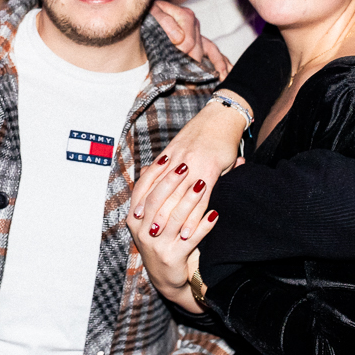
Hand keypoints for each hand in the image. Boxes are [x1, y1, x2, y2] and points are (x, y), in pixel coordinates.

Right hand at [128, 174, 216, 313]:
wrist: (166, 277)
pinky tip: (215, 214)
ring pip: (174, 218)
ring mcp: (157, 245)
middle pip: (156, 201)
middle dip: (171, 181)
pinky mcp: (173, 257)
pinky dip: (203, 225)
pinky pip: (191, 238)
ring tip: (202, 184)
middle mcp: (142, 231)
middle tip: (186, 165)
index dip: (154, 173)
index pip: (142, 190)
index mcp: (135, 218)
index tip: (167, 157)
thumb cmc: (161, 240)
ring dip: (189, 200)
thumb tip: (161, 162)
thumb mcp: (151, 219)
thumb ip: (156, 193)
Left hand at [130, 93, 247, 224]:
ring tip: (163, 237)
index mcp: (169, 157)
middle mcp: (178, 163)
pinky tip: (187, 232)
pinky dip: (193, 219)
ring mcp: (194, 168)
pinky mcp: (210, 172)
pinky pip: (200, 201)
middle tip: (146, 232)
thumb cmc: (200, 133)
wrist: (220, 118)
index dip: (142, 199)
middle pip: (162, 194)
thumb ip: (165, 161)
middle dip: (153, 215)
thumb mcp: (179, 146)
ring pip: (178, 200)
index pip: (151, 182)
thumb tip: (147, 170)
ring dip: (170, 221)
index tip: (134, 214)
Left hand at [150, 1, 231, 78]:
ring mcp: (199, 34)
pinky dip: (222, 63)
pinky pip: (214, 52)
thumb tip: (179, 38)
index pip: (188, 41)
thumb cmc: (148, 15)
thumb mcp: (153, 13)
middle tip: (188, 84)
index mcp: (185, 16)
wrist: (146, 17)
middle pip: (198, 50)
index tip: (172, 63)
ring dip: (217, 66)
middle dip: (193, 66)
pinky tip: (226, 74)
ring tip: (222, 79)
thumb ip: (165, 22)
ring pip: (212, 51)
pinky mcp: (200, 42)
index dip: (181, 53)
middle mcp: (195, 25)